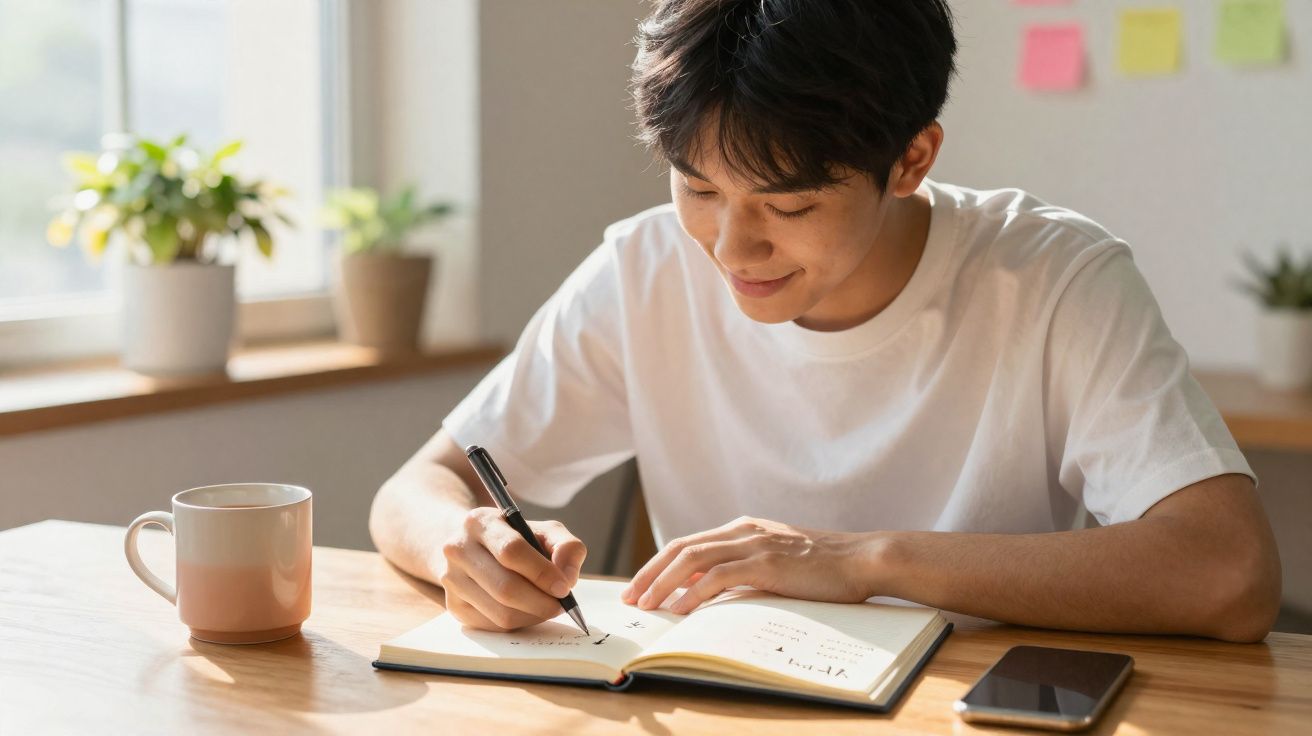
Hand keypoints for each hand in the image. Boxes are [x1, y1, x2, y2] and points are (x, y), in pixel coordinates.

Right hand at [438, 507, 586, 630]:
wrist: (473, 547)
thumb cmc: (516, 539)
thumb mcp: (544, 531)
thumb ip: (565, 547)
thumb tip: (567, 578)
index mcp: (480, 522)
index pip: (511, 551)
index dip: (542, 573)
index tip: (564, 587)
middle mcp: (458, 549)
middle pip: (505, 588)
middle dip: (541, 601)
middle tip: (562, 605)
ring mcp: (451, 579)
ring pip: (500, 612)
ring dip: (532, 615)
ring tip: (547, 607)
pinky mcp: (453, 605)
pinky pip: (493, 625)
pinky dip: (518, 623)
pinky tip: (528, 611)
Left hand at [622, 516, 879, 613]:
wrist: (863, 559)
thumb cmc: (824, 568)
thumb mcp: (776, 563)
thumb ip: (744, 571)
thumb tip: (708, 593)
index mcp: (743, 529)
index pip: (688, 544)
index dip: (659, 566)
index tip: (639, 587)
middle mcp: (743, 531)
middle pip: (681, 548)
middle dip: (650, 574)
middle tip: (630, 599)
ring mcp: (754, 544)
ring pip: (693, 559)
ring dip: (664, 584)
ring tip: (647, 606)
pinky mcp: (767, 562)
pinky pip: (719, 576)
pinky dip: (695, 593)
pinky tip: (681, 609)